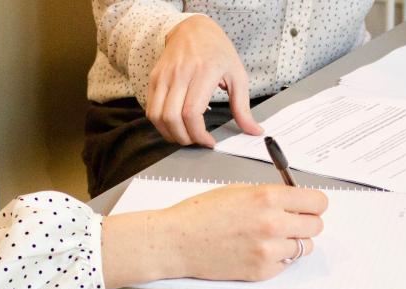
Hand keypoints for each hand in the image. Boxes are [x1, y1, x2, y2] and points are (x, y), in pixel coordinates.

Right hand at [101, 184, 326, 288]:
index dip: (314, 203)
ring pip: (304, 247)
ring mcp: (269, 250)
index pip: (318, 202)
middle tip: (291, 221)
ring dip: (293, 241)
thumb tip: (296, 199)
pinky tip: (258, 249)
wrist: (177, 241)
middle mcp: (273, 223)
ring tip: (271, 236)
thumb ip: (271, 194)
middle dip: (306, 221)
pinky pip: (286, 263)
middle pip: (316, 225)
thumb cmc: (201, 213)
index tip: (309, 205)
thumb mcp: (239, 190)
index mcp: (268, 197)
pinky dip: (278, 258)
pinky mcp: (262, 270)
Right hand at [147, 16, 263, 147]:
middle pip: (172, 118)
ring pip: (157, 116)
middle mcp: (180, 74)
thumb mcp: (237, 75)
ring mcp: (164, 76)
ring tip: (185, 136)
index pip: (192, 112)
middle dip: (184, 138)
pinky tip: (175, 125)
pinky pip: (151, 108)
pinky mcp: (154, 78)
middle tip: (197, 141)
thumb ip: (243, 107)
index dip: (198, 134)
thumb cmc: (217, 51)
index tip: (209, 142)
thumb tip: (254, 131)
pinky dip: (160, 123)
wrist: (193, 29)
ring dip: (169, 134)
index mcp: (203, 72)